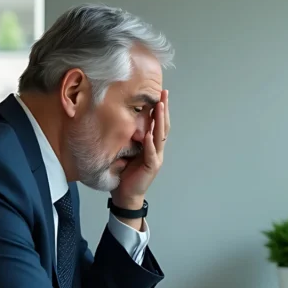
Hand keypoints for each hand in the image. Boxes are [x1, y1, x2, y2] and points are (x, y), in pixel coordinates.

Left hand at [111, 88, 170, 207]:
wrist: (125, 194)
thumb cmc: (125, 172)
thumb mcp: (126, 149)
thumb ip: (129, 136)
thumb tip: (123, 118)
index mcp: (152, 144)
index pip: (158, 123)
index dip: (160, 108)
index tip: (160, 93)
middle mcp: (157, 149)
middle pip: (163, 126)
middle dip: (164, 109)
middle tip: (164, 94)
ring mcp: (156, 158)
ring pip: (160, 136)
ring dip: (160, 121)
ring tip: (160, 107)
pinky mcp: (151, 167)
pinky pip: (151, 153)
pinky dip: (150, 144)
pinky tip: (148, 134)